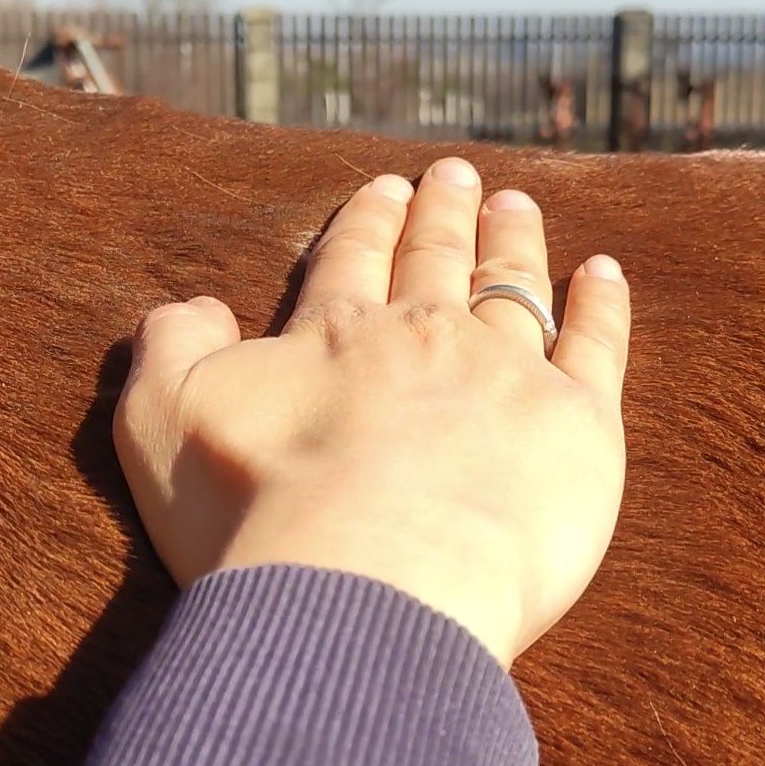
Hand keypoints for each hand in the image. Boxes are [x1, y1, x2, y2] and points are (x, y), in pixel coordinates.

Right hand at [113, 157, 630, 667]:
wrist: (366, 590)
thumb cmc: (253, 519)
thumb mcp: (159, 423)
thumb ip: (169, 350)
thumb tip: (194, 306)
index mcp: (334, 337)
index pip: (352, 262)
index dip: (369, 223)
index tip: (385, 189)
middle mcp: (424, 337)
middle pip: (437, 259)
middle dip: (444, 213)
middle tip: (455, 174)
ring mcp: (507, 375)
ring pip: (514, 285)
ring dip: (515, 239)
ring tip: (517, 205)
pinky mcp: (578, 426)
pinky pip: (596, 346)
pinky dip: (603, 305)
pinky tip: (604, 274)